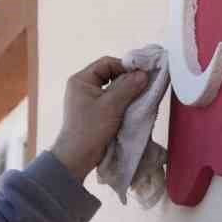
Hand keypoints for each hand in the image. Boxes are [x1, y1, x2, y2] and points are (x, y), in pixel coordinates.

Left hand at [50, 57, 150, 180]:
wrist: (77, 157)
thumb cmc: (90, 129)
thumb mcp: (111, 105)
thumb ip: (128, 87)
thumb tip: (143, 74)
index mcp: (81, 80)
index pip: (106, 63)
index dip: (125, 66)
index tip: (142, 74)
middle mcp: (83, 87)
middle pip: (110, 74)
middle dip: (127, 80)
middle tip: (143, 86)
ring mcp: (88, 100)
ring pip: (112, 88)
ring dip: (126, 92)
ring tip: (140, 96)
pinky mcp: (95, 112)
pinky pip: (111, 100)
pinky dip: (123, 102)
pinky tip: (133, 106)